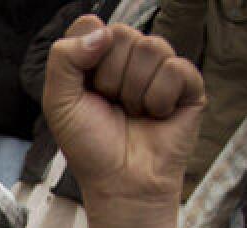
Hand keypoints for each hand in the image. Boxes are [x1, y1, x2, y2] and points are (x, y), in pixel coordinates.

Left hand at [43, 17, 203, 219]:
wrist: (121, 183)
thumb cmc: (90, 146)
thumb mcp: (59, 103)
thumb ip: (63, 59)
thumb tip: (103, 31)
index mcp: (96, 59)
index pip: (90, 25)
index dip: (85, 56)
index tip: (85, 88)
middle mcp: (129, 59)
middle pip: (121, 33)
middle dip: (110, 78)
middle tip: (111, 107)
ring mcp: (160, 69)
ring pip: (151, 48)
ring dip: (134, 91)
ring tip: (133, 114)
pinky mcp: (188, 84)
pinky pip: (176, 68)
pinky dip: (160, 99)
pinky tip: (157, 117)